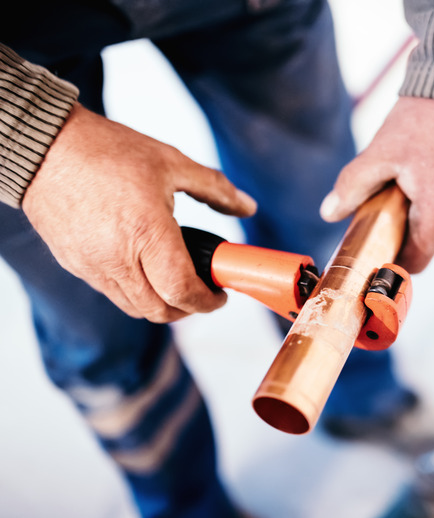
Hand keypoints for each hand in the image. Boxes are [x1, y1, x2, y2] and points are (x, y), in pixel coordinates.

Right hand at [22, 103, 256, 322]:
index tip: (219, 294)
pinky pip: (111, 293)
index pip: (182, 291)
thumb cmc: (106, 151)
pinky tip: (144, 267)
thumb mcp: (171, 162)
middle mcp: (117, 259)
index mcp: (147, 234)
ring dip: (161, 304)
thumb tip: (247, 206)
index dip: (208, 301)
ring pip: (134, 307)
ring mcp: (92, 266)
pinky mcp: (74, 265)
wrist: (44, 147)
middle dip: (188, 308)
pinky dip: (135, 292)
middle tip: (202, 290)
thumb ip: (215, 188)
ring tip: (175, 280)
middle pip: (160, 311)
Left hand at [319, 97, 433, 272]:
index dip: (389, 261)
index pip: (414, 262)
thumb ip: (352, 187)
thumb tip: (329, 214)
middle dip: (399, 229)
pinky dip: (432, 201)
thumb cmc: (424, 118)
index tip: (370, 251)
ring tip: (408, 176)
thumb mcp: (381, 152)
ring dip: (416, 213)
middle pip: (422, 243)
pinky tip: (425, 171)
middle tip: (383, 199)